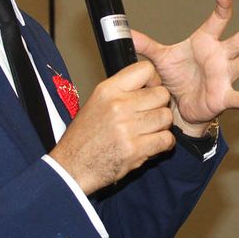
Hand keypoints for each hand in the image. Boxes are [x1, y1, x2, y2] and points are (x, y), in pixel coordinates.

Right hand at [49, 61, 173, 193]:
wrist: (72, 167)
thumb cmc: (84, 136)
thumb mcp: (96, 102)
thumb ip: (121, 91)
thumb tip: (149, 84)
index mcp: (108, 90)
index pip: (146, 70)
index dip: (154, 81)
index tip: (150, 91)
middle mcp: (118, 105)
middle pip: (162, 95)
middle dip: (160, 106)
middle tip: (151, 115)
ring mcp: (127, 128)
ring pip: (166, 117)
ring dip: (162, 126)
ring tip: (150, 131)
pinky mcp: (135, 149)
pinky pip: (166, 139)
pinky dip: (164, 143)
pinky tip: (154, 144)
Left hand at [132, 0, 238, 133]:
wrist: (177, 105)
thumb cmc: (175, 77)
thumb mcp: (159, 59)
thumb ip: (145, 44)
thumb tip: (124, 31)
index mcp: (205, 42)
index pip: (217, 21)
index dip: (222, 7)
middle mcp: (220, 56)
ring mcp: (226, 75)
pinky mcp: (224, 96)